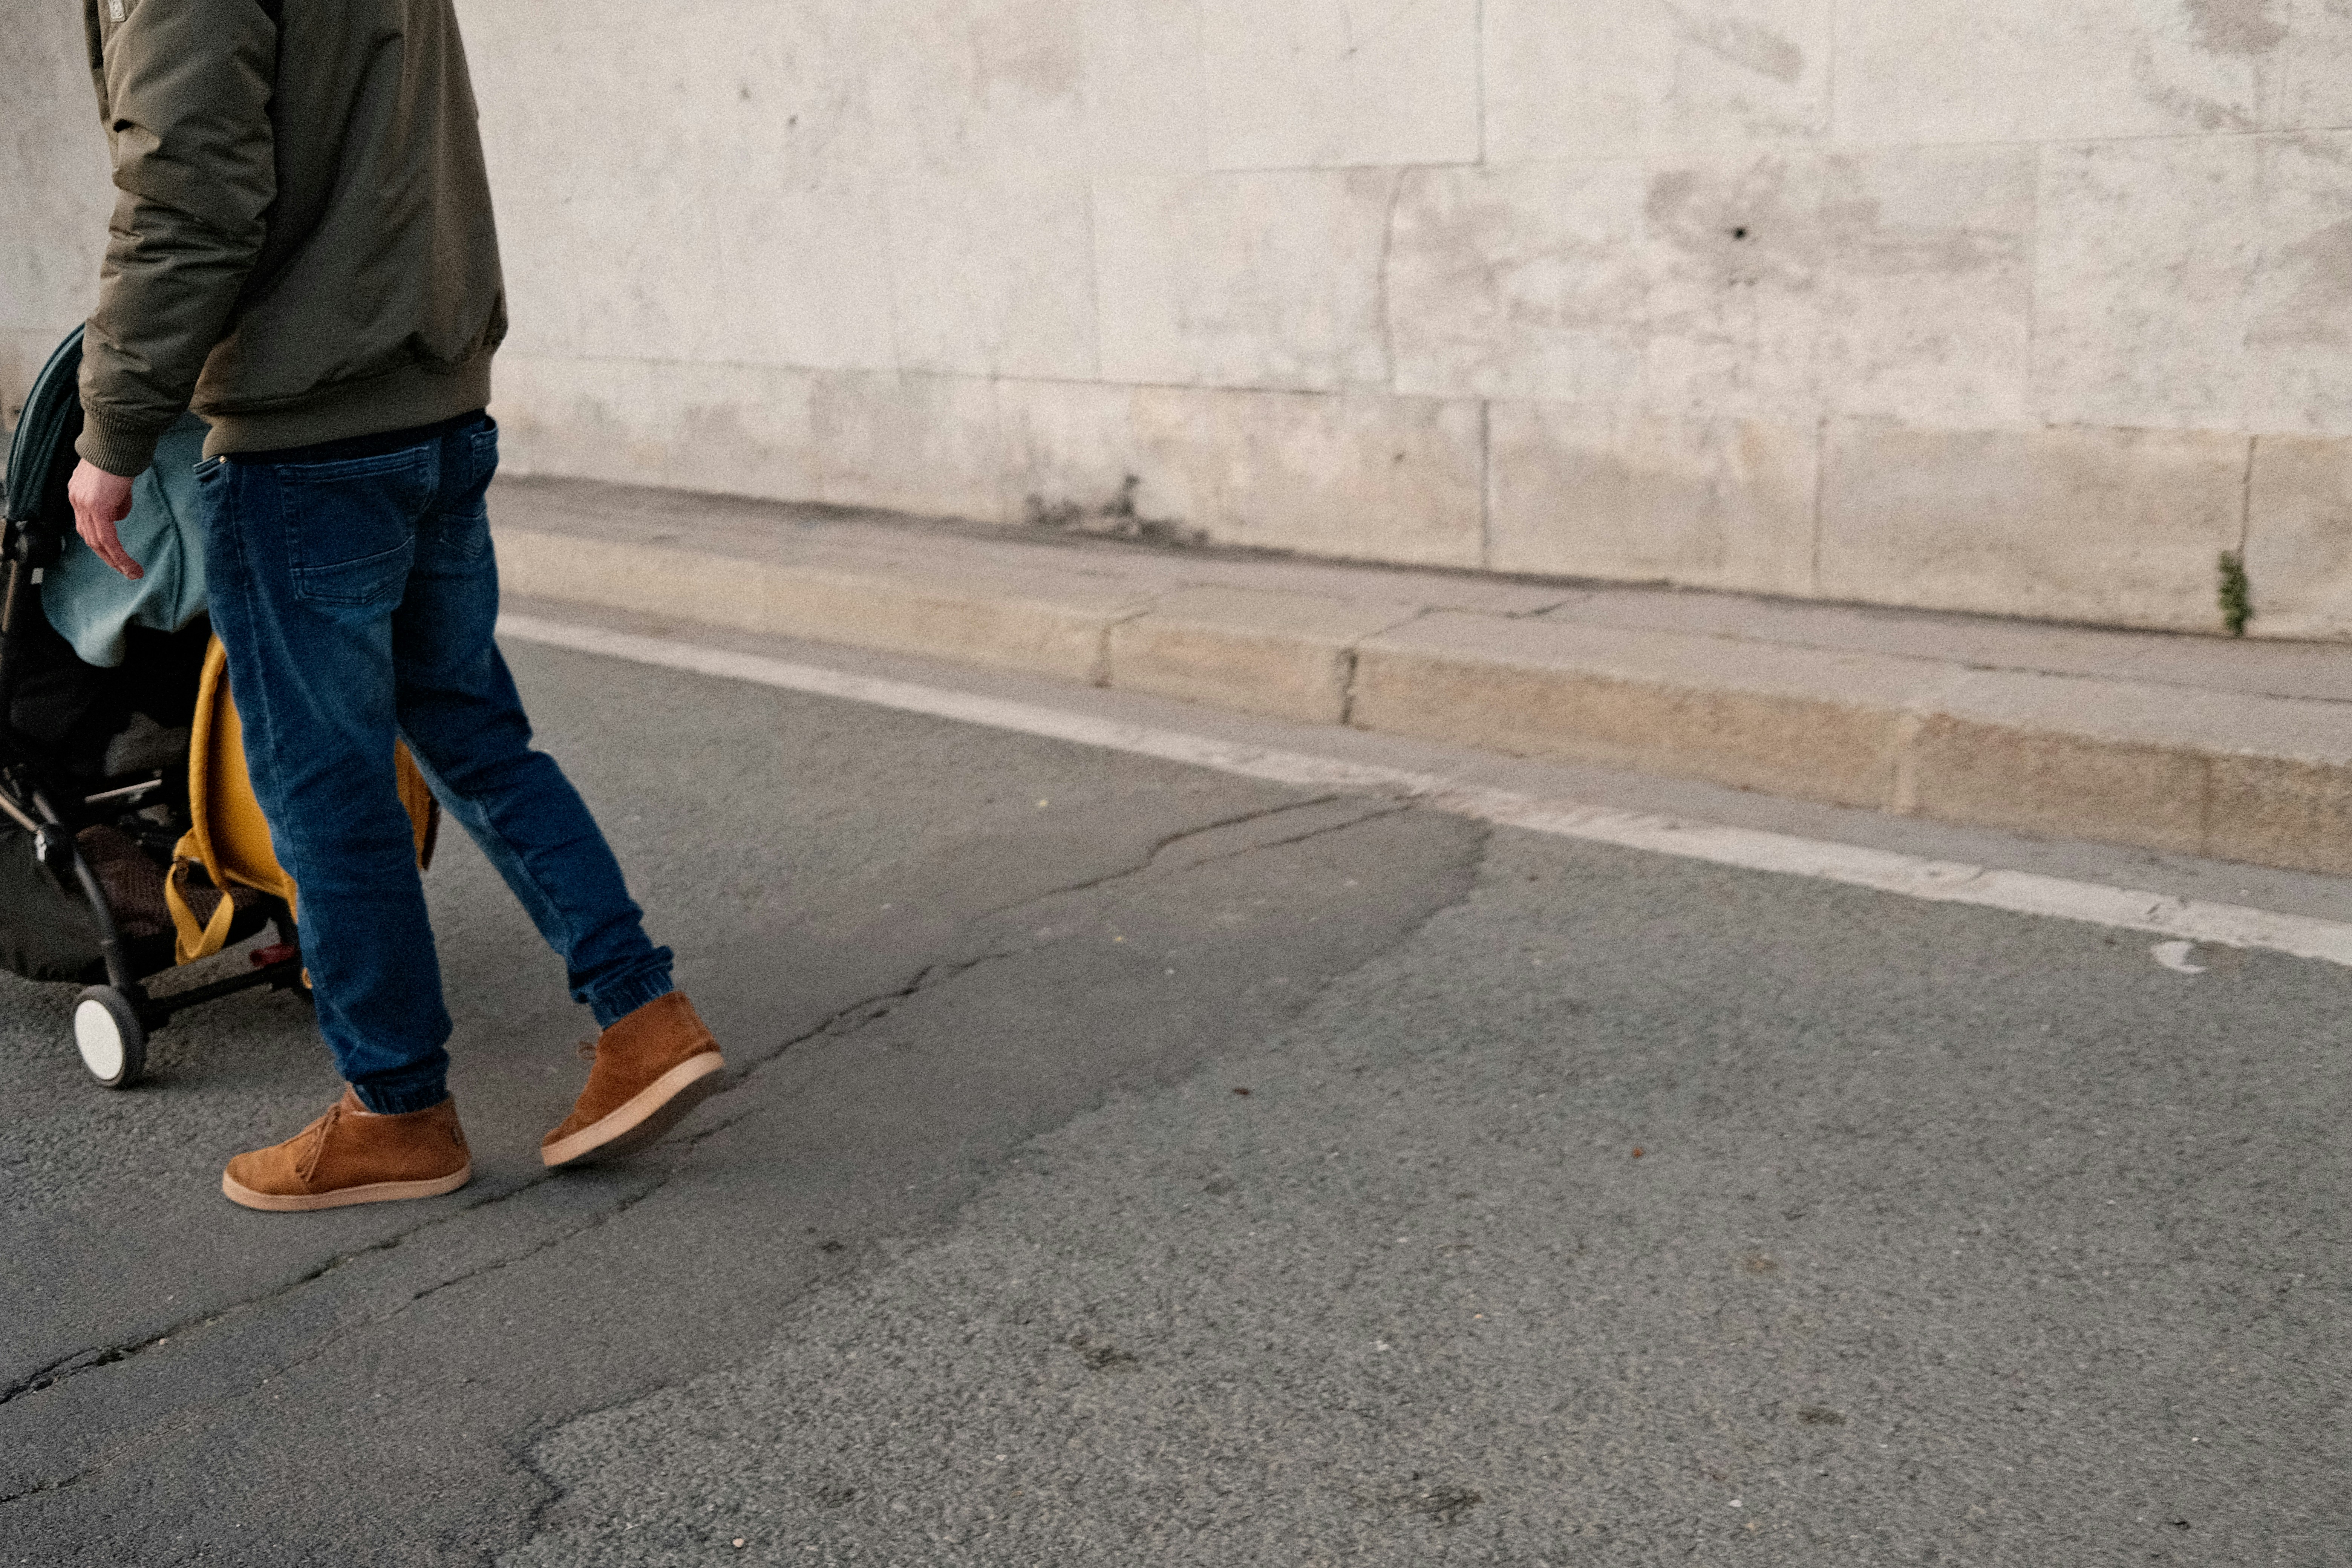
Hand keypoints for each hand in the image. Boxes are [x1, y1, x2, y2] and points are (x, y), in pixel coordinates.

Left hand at [68, 459, 140, 580]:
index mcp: (78, 492)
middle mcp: (76, 500)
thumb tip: (119, 515)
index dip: (100, 541)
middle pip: (89, 537)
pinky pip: (107, 538)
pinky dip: (118, 554)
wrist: (117, 440)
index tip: (115, 553)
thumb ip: (115, 499)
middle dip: (107, 557)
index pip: (86, 523)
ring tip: (131, 572)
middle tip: (125, 570)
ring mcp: (84, 504)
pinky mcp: (97, 507)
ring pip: (97, 542)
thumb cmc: (120, 455)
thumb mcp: (115, 481)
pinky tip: (129, 565)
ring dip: (115, 560)